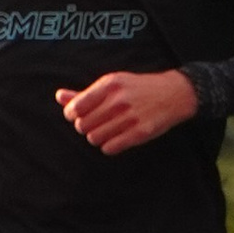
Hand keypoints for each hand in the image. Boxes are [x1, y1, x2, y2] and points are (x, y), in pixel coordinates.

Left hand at [56, 67, 198, 153]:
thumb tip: (60, 97)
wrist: (173, 94)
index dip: (72, 115)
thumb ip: (84, 93)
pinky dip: (109, 146)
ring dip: (97, 137)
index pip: (76, 108)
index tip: (78, 116)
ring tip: (107, 130)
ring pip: (94, 138)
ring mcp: (130, 117)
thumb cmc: (138, 88)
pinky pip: (110, 148)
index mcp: (109, 85)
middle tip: (96, 123)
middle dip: (85, 126)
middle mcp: (118, 100)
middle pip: (82, 125)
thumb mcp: (112, 84)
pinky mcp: (140, 133)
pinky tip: (116, 138)